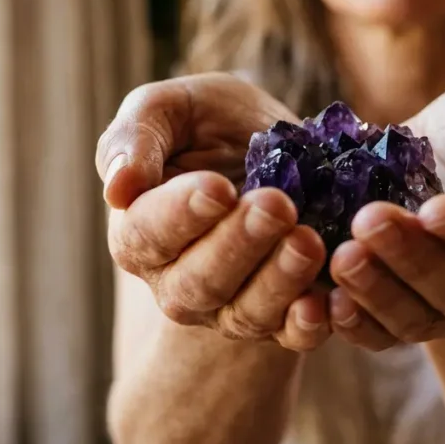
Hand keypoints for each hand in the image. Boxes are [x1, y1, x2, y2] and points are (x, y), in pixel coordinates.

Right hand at [96, 73, 330, 350]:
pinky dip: (308, 325)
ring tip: (308, 241)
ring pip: (246, 313)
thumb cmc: (210, 124)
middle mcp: (178, 280)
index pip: (148, 233)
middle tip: (276, 205)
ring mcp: (229, 305)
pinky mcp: (281, 317)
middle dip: (238, 245)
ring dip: (278, 281)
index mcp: (139, 230)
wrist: (277, 146)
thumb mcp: (171, 107)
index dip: (182, 214)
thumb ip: (136, 136)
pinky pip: (291, 335)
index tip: (218, 186)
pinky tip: (326, 301)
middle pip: (198, 283)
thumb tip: (118, 187)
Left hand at [325, 73, 444, 349]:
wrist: (441, 150)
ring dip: (379, 293)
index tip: (433, 209)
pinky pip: (385, 335)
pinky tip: (327, 301)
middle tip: (368, 221)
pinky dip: (357, 325)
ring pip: (422, 319)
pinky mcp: (410, 312)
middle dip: (414, 260)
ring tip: (342, 257)